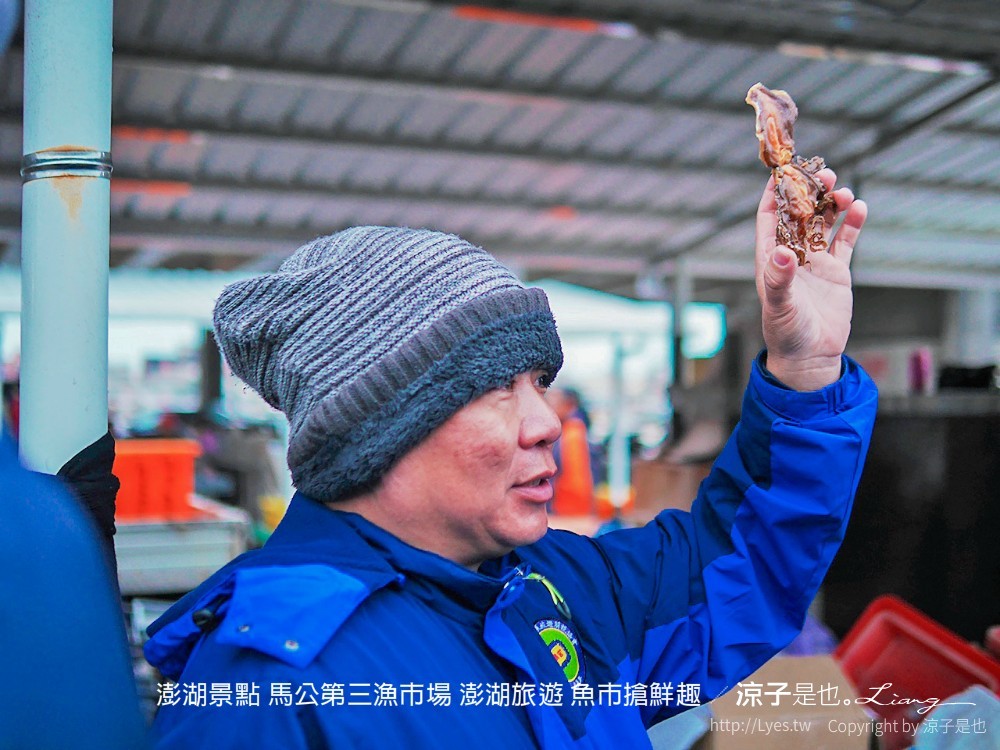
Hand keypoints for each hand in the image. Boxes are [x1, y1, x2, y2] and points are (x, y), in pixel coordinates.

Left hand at [755, 169, 866, 390]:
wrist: (811, 356)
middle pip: (799, 214)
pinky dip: (853, 224)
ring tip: (844, 190)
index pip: (769, 219)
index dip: (774, 195)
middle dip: (809, 193)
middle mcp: (792, 256)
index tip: (782, 171)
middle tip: (824, 175)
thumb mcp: (780, 306)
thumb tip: (781, 252)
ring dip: (832, 204)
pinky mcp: (837, 271)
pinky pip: (846, 241)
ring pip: (824, 223)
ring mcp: (815, 262)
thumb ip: (779, 279)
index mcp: (770, 259)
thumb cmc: (786, 333)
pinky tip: (861, 207)